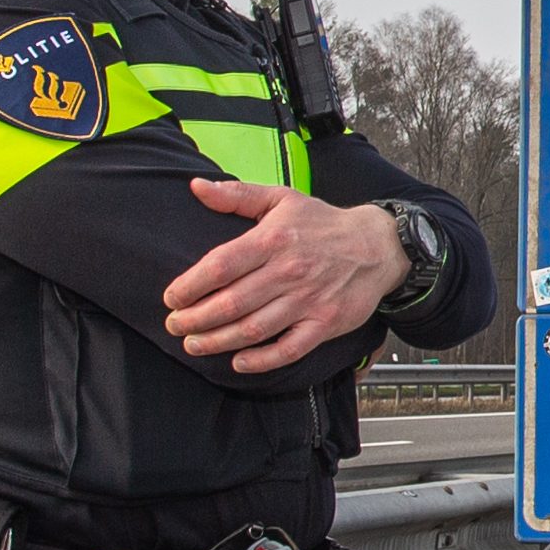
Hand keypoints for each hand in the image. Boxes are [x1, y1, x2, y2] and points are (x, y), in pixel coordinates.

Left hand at [162, 179, 409, 373]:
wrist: (378, 245)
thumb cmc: (323, 223)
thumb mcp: (281, 199)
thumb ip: (237, 194)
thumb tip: (196, 186)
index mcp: (273, 239)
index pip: (221, 265)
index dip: (190, 285)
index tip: (171, 298)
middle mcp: (288, 271)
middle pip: (231, 302)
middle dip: (196, 319)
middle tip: (175, 326)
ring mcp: (308, 301)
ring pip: (253, 328)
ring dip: (218, 341)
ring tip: (194, 345)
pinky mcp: (325, 323)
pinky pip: (289, 349)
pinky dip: (262, 360)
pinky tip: (238, 362)